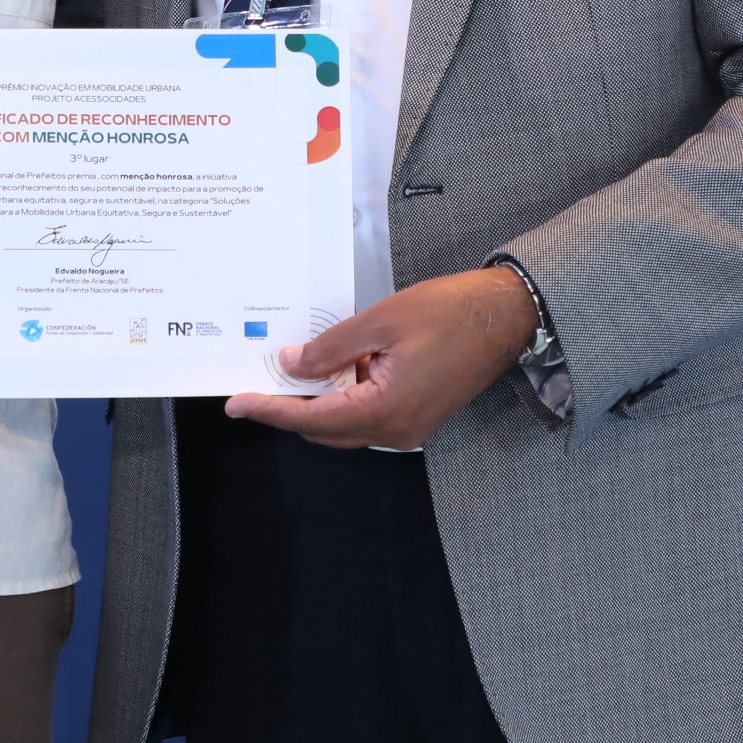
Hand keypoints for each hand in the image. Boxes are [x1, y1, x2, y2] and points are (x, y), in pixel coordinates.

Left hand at [221, 265, 536, 450]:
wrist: (505, 315)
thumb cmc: (449, 312)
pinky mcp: (418, 418)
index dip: (270, 410)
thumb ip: (330, 348)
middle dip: (289, 408)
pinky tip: (334, 368)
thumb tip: (291, 366)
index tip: (236, 404)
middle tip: (258, 381)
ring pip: (346, 426)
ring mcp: (410, 428)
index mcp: (385, 410)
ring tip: (293, 370)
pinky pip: (367, 417)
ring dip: (318, 403)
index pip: (311, 418)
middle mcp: (397, 431)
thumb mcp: (380, 321)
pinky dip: (344, 398)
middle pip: (325, 430)